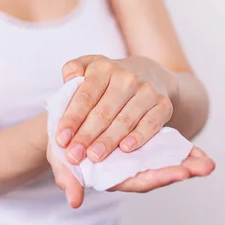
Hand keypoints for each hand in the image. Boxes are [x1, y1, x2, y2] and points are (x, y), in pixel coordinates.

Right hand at [48, 142, 214, 208]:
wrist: (66, 128)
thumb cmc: (62, 148)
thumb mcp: (61, 160)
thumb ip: (68, 179)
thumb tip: (75, 202)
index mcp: (111, 177)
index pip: (138, 181)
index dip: (158, 177)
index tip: (180, 173)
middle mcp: (126, 170)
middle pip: (157, 174)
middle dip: (180, 171)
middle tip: (204, 168)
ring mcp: (136, 159)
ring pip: (165, 163)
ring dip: (187, 163)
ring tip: (209, 164)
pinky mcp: (142, 145)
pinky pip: (165, 150)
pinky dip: (182, 153)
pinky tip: (200, 154)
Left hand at [56, 55, 177, 164]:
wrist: (148, 75)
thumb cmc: (108, 81)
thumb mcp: (88, 67)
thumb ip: (73, 70)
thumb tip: (68, 79)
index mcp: (103, 67)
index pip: (85, 96)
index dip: (72, 119)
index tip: (61, 140)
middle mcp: (127, 77)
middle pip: (103, 111)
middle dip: (86, 135)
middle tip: (74, 156)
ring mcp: (147, 90)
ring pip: (125, 120)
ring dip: (108, 140)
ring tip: (94, 157)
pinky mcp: (163, 104)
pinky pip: (151, 123)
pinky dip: (139, 136)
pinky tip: (125, 149)